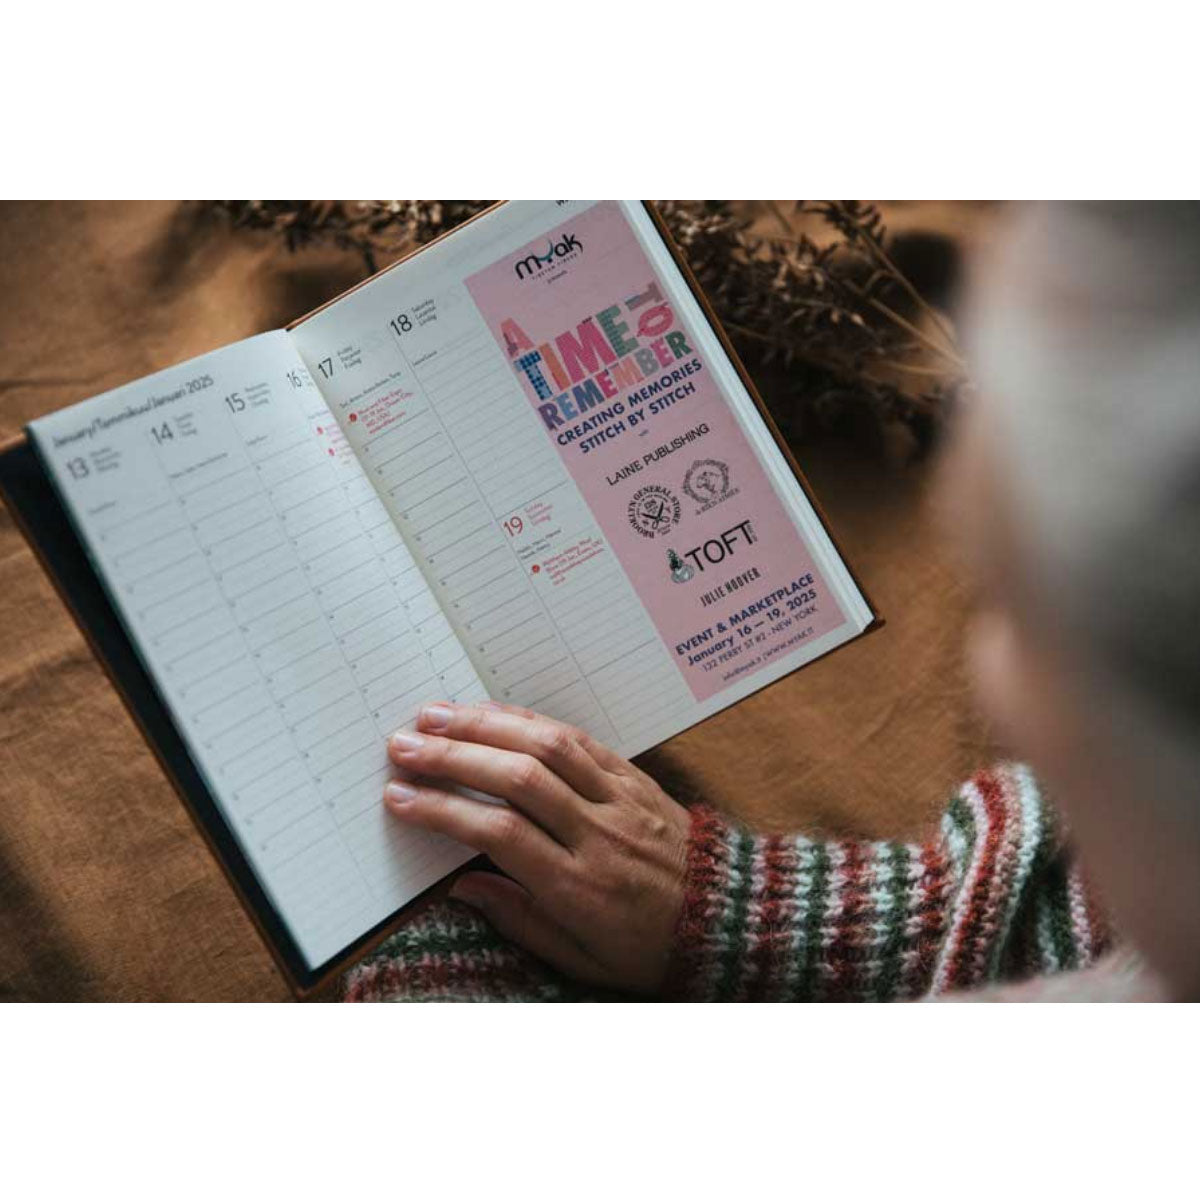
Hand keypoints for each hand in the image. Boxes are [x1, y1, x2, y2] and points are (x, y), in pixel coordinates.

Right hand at [383, 701, 691, 992]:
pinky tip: (495, 712)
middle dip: (454, 756)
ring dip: (487, 724)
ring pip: (548, 746)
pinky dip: (532, 720)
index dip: (444, 810)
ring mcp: (620, 798)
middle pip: (518, 778)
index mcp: (580, 886)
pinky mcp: (634, 776)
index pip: (499, 833)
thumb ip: (519, 920)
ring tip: (437, 715)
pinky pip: (580, 738)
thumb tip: (461, 885)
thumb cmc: (650, 947)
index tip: (398, 797)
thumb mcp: (583, 960)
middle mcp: (598, 833)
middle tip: (402, 744)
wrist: (729, 917)